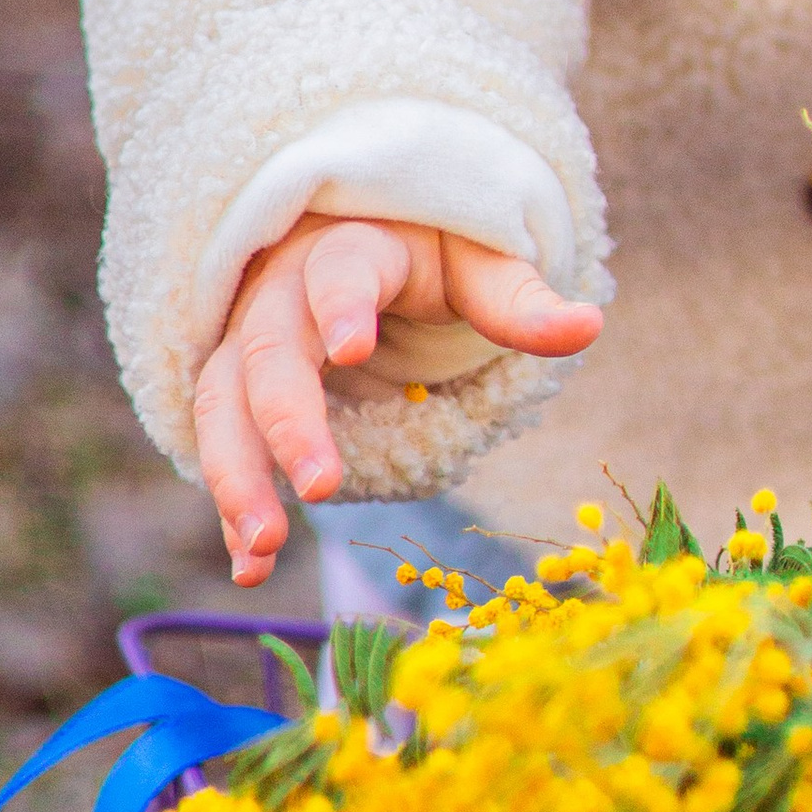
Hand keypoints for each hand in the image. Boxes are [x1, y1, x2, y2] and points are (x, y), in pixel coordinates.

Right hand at [196, 215, 599, 587]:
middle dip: (288, 419)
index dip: (343, 305)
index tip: (353, 349)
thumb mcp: (478, 266)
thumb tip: (589, 324)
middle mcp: (283, 292)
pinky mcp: (239, 391)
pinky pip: (223, 445)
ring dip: (238, 474)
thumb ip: (520, 301)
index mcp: (351, 247)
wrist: (366, 243)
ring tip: (264, 546)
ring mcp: (249, 341)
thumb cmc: (431, 256)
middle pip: (268, 349)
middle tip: (323, 486)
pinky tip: (250, 568)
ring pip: (224, 402)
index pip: (340, 270)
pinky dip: (232, 507)